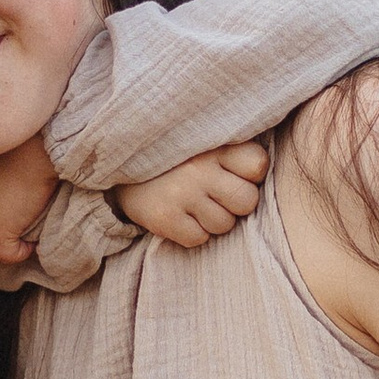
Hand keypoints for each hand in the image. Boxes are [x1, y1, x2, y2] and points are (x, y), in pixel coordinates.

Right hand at [114, 138, 268, 248]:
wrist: (115, 164)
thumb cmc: (173, 156)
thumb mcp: (201, 139)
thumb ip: (232, 150)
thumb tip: (264, 170)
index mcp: (213, 145)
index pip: (258, 165)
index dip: (250, 174)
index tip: (234, 172)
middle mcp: (199, 169)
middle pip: (247, 201)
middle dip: (235, 203)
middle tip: (216, 195)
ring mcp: (181, 194)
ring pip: (224, 225)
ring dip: (213, 220)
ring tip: (194, 204)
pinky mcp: (164, 218)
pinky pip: (198, 239)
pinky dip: (192, 233)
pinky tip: (180, 216)